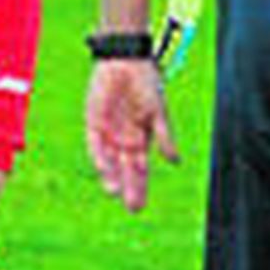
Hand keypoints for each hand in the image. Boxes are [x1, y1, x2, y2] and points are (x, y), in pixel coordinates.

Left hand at [85, 59, 178, 211]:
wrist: (125, 60)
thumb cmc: (146, 82)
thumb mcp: (158, 111)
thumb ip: (164, 136)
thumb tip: (175, 161)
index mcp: (141, 139)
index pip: (140, 170)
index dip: (140, 188)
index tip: (139, 207)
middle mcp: (124, 140)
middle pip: (126, 170)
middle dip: (129, 188)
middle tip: (132, 208)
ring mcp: (108, 132)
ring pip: (110, 161)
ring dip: (112, 176)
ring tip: (113, 191)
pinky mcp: (94, 122)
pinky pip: (96, 144)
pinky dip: (100, 156)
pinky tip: (104, 168)